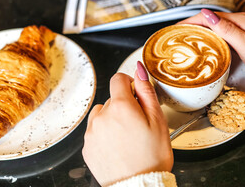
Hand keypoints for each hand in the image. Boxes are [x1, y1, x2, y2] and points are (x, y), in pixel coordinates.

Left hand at [82, 62, 173, 185]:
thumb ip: (146, 90)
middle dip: (124, 106)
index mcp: (120, 107)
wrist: (138, 186)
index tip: (136, 95)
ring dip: (112, 119)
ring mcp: (91, 132)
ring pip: (102, 114)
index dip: (129, 84)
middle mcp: (101, 116)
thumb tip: (138, 69)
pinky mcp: (87, 146)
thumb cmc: (151, 157)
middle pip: (112, 99)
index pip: (118, 79)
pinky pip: (95, 130)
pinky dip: (105, 133)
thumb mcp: (157, 120)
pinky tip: (118, 146)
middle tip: (138, 126)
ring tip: (126, 137)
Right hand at [178, 9, 244, 92]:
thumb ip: (226, 30)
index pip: (208, 17)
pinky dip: (212, 40)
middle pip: (211, 21)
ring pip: (217, 29)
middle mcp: (242, 22)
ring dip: (201, 33)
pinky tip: (208, 47)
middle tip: (177, 37)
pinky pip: (224, 36)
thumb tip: (206, 15)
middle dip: (192, 26)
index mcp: (240, 21)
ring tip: (187, 42)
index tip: (174, 29)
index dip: (189, 22)